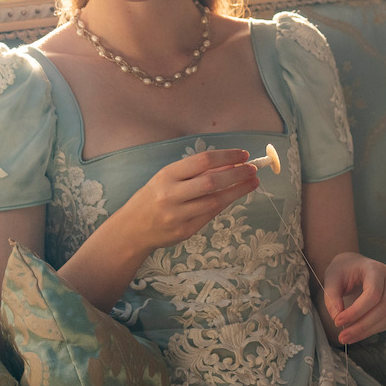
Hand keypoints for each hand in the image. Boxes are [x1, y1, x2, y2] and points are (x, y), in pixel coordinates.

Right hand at [120, 148, 258, 252]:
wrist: (131, 229)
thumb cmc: (153, 197)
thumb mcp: (168, 178)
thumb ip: (195, 172)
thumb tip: (230, 162)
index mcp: (166, 175)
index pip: (202, 161)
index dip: (226, 156)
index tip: (243, 154)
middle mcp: (171, 194)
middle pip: (212, 181)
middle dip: (237, 173)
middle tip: (253, 169)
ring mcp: (177, 215)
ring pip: (215, 201)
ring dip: (238, 190)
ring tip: (252, 182)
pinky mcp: (184, 231)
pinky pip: (211, 215)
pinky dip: (225, 203)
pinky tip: (235, 195)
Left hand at [322, 252, 385, 343]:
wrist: (355, 265)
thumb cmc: (343, 271)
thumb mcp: (331, 279)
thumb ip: (331, 297)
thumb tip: (337, 317)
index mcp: (375, 268)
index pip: (373, 293)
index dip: (356, 311)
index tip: (338, 322)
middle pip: (384, 307)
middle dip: (362, 326)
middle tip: (343, 337)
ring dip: (370, 331)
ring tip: (350, 337)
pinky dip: (379, 329)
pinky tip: (363, 332)